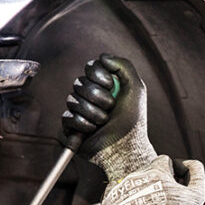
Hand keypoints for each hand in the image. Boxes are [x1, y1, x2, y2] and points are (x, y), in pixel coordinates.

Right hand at [62, 54, 155, 181]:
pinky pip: (68, 117)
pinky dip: (83, 124)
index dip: (98, 75)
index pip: (90, 68)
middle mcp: (91, 96)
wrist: (125, 148)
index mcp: (105, 85)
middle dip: (98, 96)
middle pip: (79, 82)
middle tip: (110, 108)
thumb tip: (103, 57)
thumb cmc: (133, 121)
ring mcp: (80, 110)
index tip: (111, 86)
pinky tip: (93, 130)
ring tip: (104, 122)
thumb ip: (123, 66)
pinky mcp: (71, 127)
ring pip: (72, 99)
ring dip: (93, 112)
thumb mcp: (136, 89)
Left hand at [101, 155, 204, 204]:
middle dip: (155, 183)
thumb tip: (187, 162)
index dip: (171, 174)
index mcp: (155, 172)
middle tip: (161, 202)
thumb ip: (196, 172)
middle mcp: (134, 178)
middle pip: (146, 172)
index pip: (162, 161)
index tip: (172, 188)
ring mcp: (119, 191)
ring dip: (140, 192)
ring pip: (132, 184)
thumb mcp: (197, 196)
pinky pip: (117, 196)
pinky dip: (126, 203)